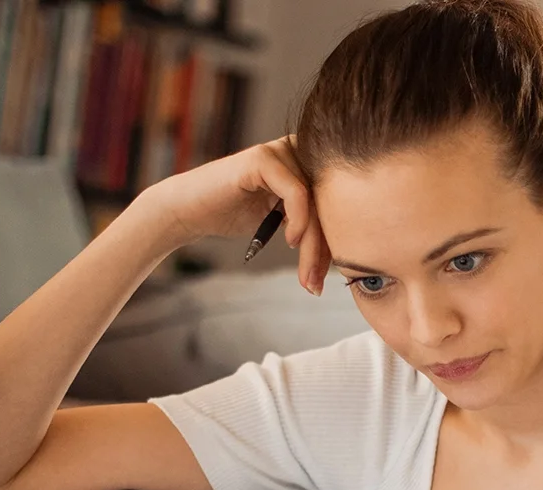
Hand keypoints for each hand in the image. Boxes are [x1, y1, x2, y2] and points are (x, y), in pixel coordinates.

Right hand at [134, 136, 331, 293]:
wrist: (190, 210)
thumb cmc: (234, 215)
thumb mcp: (284, 223)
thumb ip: (314, 227)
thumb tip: (353, 254)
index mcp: (306, 162)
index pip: (336, 204)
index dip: (334, 244)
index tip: (325, 280)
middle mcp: (298, 150)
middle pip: (328, 204)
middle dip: (324, 250)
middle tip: (315, 285)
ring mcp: (281, 150)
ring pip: (315, 202)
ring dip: (312, 245)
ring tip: (305, 275)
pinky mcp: (263, 158)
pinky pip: (296, 192)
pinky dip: (298, 220)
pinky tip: (289, 240)